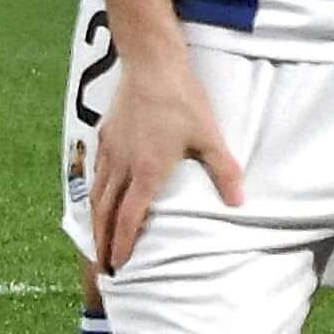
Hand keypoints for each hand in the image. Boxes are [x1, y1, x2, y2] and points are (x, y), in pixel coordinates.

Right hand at [88, 46, 242, 275]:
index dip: (123, 244)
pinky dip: (94, 193)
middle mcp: (122, 166)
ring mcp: (109, 151)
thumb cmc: (183, 100)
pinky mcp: (104, 136)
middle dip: (103, 243)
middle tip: (103, 268)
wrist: (151, 65)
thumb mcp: (209, 136)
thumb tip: (239, 204)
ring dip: (95, 222)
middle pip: (106, 213)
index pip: (130, 218)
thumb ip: (224, 172)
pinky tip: (98, 198)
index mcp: (147, 171)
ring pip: (96, 194)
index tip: (119, 266)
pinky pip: (95, 173)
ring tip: (96, 242)